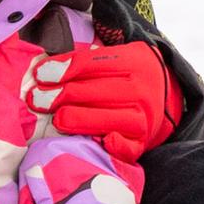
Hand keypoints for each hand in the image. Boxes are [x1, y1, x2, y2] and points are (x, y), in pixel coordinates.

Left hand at [28, 42, 179, 161]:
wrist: (167, 96)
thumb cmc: (130, 75)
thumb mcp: (119, 55)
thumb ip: (88, 58)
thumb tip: (46, 68)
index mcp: (133, 62)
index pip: (88, 65)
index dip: (60, 70)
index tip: (39, 75)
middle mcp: (140, 89)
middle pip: (90, 92)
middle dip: (57, 96)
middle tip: (36, 99)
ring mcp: (143, 118)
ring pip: (101, 120)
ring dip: (74, 120)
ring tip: (56, 119)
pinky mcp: (142, 142)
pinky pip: (123, 148)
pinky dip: (110, 145)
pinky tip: (96, 141)